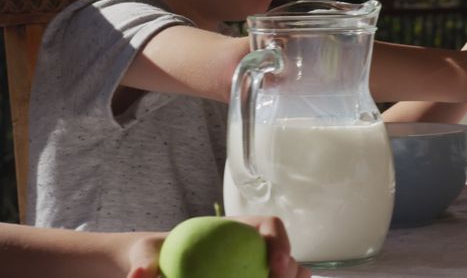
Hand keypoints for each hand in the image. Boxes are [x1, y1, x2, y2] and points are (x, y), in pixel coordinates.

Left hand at [125, 216, 310, 277]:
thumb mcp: (145, 254)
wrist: (155, 269)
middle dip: (292, 271)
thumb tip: (140, 276)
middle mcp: (253, 250)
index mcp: (239, 230)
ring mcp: (254, 269)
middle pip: (286, 256)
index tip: (275, 262)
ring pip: (285, 275)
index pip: (270, 226)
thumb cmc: (154, 255)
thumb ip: (144, 263)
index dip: (280, 241)